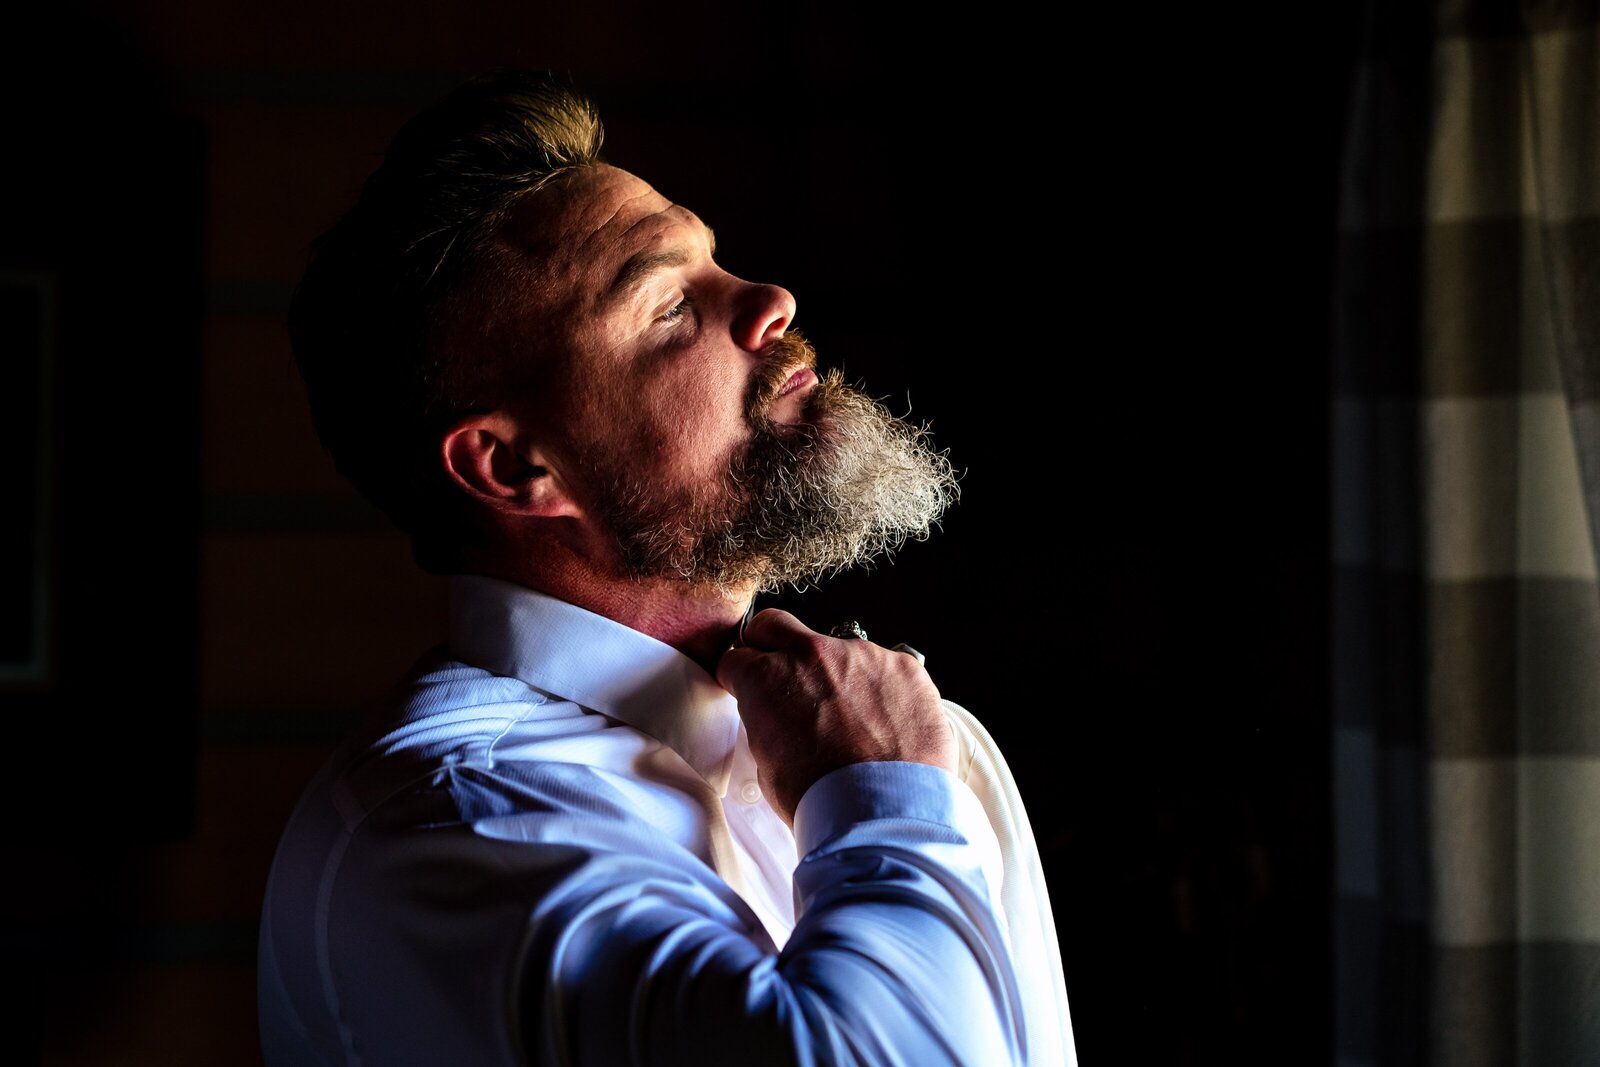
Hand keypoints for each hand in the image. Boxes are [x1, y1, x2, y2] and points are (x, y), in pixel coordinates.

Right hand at [715, 608, 956, 824]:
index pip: (736, 658)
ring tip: (855, 722)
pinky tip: (887, 724)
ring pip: (839, 652)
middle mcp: (813, 654)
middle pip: (776, 625)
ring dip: (838, 677)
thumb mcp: (767, 764)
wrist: (883, 813)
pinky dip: (882, 690)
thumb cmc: (823, 799)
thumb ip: (768, 724)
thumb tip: (778, 717)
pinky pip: (886, 668)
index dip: (740, 676)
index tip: (747, 687)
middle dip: (771, 646)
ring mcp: (863, 655)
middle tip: (783, 677)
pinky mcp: (905, 666)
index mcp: (767, 678)